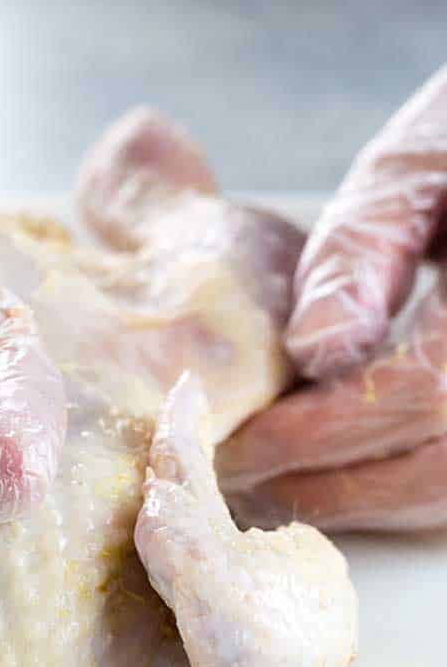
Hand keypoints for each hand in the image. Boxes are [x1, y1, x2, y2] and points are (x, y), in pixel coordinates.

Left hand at [219, 68, 446, 530]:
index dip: (322, 433)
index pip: (417, 396)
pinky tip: (345, 470)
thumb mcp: (416, 166)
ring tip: (281, 483)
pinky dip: (407, 488)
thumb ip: (363, 252)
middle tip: (241, 478)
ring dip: (369, 500)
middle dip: (332, 486)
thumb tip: (311, 353)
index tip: (241, 442)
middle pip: (440, 467)